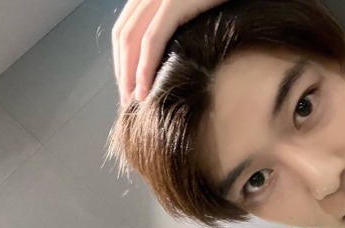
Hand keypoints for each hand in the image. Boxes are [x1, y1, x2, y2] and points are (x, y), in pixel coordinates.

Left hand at [112, 0, 226, 104]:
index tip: (127, 85)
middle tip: (127, 100)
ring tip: (134, 100)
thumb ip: (175, 25)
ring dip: (130, 73)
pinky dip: (144, 67)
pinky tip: (145, 88)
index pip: (124, 29)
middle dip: (122, 70)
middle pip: (123, 36)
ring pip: (131, 40)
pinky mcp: (173, 3)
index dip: (122, 59)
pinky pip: (152, 40)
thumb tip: (169, 57)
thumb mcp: (192, 11)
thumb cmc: (223, 0)